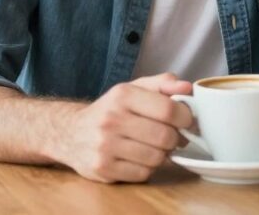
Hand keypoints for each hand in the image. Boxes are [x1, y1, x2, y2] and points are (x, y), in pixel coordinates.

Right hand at [54, 72, 192, 182]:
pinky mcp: (102, 168)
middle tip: (171, 137)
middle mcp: (111, 119)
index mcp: (123, 95)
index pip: (168, 110)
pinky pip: (142, 174)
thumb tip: (188, 88)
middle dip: (175, 139)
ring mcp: (104, 146)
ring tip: (154, 146)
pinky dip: (147, 168)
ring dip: (162, 155)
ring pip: (156, 158)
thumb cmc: (112, 109)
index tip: (186, 121)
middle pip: (165, 136)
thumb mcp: (134, 88)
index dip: (186, 117)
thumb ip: (163, 84)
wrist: (70, 132)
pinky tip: (139, 158)